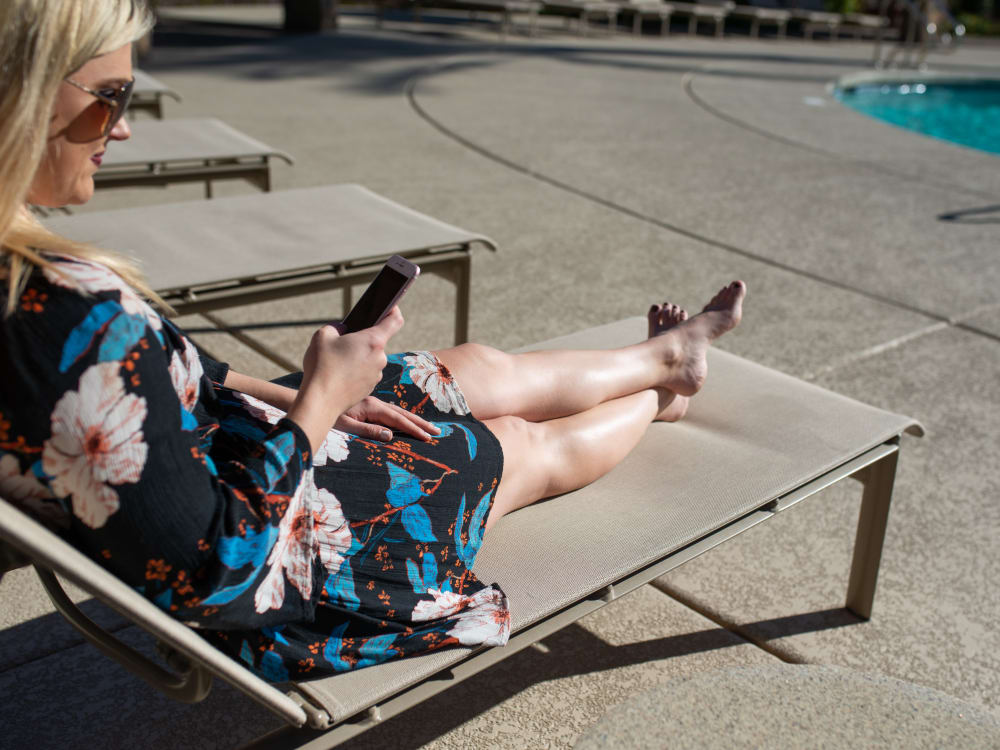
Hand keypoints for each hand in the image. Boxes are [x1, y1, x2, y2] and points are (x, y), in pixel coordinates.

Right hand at [290, 307, 403, 453]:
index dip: (393, 310)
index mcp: (373, 341)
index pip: (394, 320)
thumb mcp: (323, 335)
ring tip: (337, 361)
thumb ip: (337, 327)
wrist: (320, 401)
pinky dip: (356, 371)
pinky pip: (365, 373)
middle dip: (362, 339)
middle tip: (343, 342)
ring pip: (370, 359)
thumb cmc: (322, 366)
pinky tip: (340, 374)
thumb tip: (343, 330)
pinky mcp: (369, 388)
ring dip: (358, 357)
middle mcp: (380, 358)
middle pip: (376, 342)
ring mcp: (376, 375)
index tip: (390, 307)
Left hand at [335, 397, 440, 441]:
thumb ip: (368, 431)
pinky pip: (390, 412)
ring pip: (398, 412)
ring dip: (414, 420)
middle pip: (402, 414)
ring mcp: (372, 404)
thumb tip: (390, 436)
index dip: (413, 429)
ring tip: (428, 428)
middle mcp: (374, 404)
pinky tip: (407, 421)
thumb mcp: (345, 427)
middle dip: (420, 423)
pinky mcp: (368, 406)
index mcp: (371, 408)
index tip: (428, 437)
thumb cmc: (326, 416)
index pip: (397, 420)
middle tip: (437, 432)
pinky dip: (402, 418)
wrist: (314, 399)